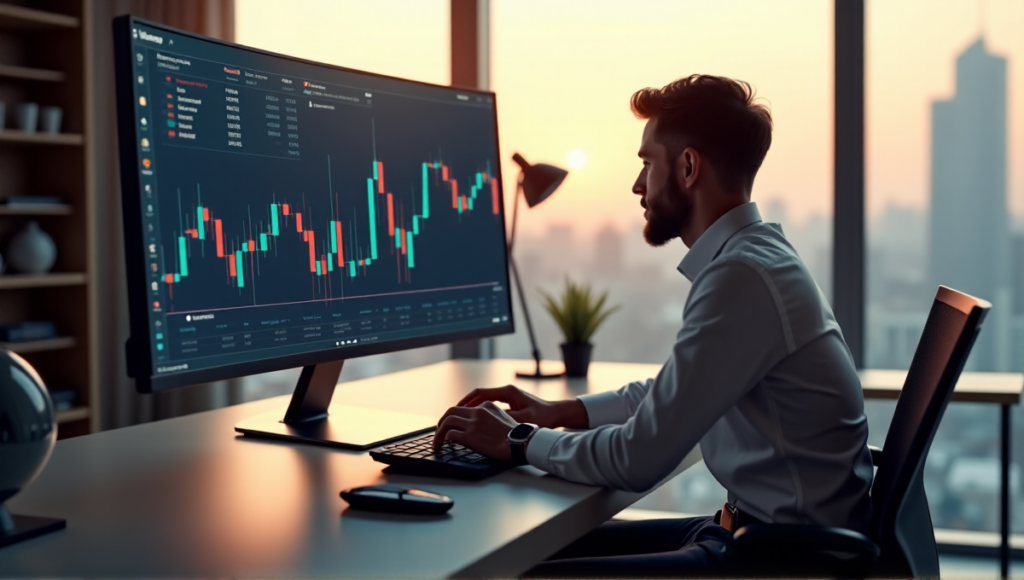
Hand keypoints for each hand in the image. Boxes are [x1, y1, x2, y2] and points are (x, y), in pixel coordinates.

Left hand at [433, 402, 517, 460]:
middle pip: (451, 411)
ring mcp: (473, 424)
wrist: (521, 443)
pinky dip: (444, 440)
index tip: (452, 423)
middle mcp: (478, 412)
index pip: (464, 408)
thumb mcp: (505, 418)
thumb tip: (484, 425)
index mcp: (487, 406)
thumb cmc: (516, 435)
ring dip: (439, 432)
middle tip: (439, 430)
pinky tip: (444, 446)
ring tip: (437, 442)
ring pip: (447, 421)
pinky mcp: (470, 436)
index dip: (455, 416)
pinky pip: (450, 435)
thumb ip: (492, 417)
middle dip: (442, 421)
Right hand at [457, 384, 587, 429]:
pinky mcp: (512, 403)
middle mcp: (507, 392)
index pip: (480, 392)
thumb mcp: (523, 419)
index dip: (466, 400)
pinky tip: (478, 422)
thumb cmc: (543, 416)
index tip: (455, 408)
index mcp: (507, 392)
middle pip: (480, 395)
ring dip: (473, 408)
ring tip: (461, 418)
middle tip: (453, 414)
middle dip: (466, 404)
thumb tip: (488, 421)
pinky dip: (482, 411)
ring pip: (485, 400)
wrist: (557, 414)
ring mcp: (509, 397)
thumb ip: (506, 418)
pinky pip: (491, 405)